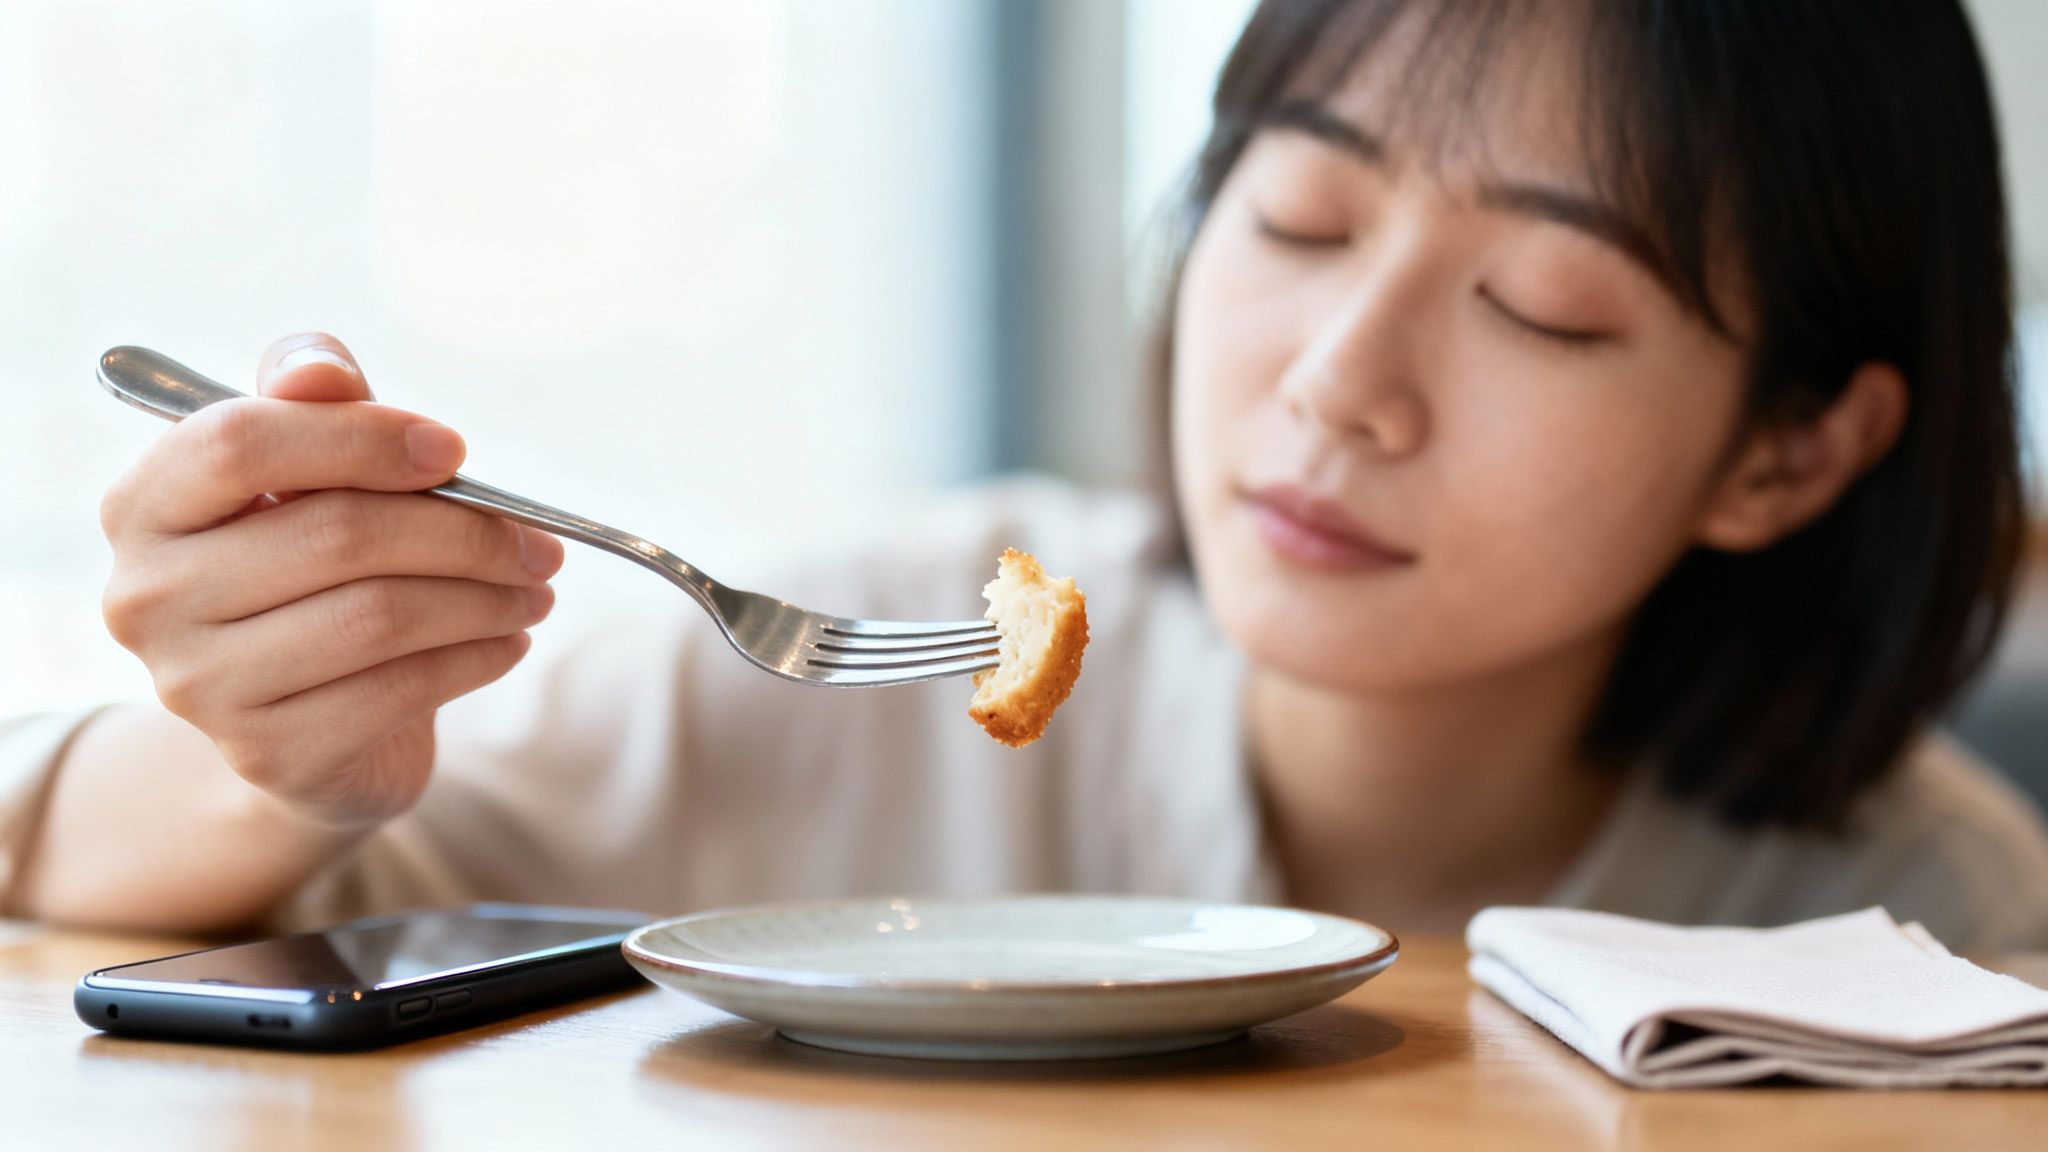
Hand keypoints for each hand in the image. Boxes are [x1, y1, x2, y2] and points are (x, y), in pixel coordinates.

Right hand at [98, 333, 563, 827]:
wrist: (303, 724)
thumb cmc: (311, 569)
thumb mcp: (310, 471)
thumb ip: (316, 401)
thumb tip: (317, 369)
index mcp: (143, 504)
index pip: (240, 442)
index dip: (361, 437)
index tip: (454, 451)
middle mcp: (146, 598)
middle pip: (336, 534)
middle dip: (465, 531)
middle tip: (539, 541)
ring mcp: (199, 687)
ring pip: (378, 616)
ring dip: (485, 597)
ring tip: (535, 588)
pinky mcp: (268, 754)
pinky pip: (401, 688)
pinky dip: (477, 656)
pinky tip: (507, 641)